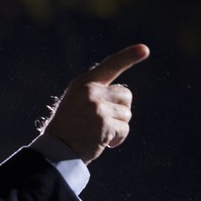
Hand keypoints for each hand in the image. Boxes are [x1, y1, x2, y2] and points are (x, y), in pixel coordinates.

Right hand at [43, 44, 148, 163]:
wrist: (56, 150)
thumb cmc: (67, 128)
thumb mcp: (76, 101)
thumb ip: (96, 94)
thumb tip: (124, 96)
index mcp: (83, 83)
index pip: (110, 65)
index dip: (128, 56)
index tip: (145, 49)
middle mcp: (91, 92)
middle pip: (126, 96)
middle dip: (121, 110)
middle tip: (105, 122)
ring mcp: (98, 108)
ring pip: (127, 114)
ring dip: (118, 126)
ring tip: (100, 133)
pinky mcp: (105, 124)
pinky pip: (124, 129)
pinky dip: (118, 139)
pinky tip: (104, 143)